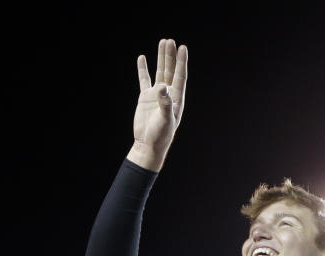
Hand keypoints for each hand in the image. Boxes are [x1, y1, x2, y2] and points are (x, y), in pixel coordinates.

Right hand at [127, 39, 187, 171]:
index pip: (180, 76)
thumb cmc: (161, 135)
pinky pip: (144, 80)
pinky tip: (142, 58)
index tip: (182, 48)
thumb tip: (162, 87)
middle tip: (170, 41)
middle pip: (170, 70)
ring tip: (162, 42)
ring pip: (159, 72)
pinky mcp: (145, 98)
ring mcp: (156, 95)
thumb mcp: (165, 120)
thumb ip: (165, 103)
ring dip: (161, 58)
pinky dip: (143, 69)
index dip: (181, 62)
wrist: (148, 144)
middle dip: (170, 56)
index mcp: (176, 98)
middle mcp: (168, 94)